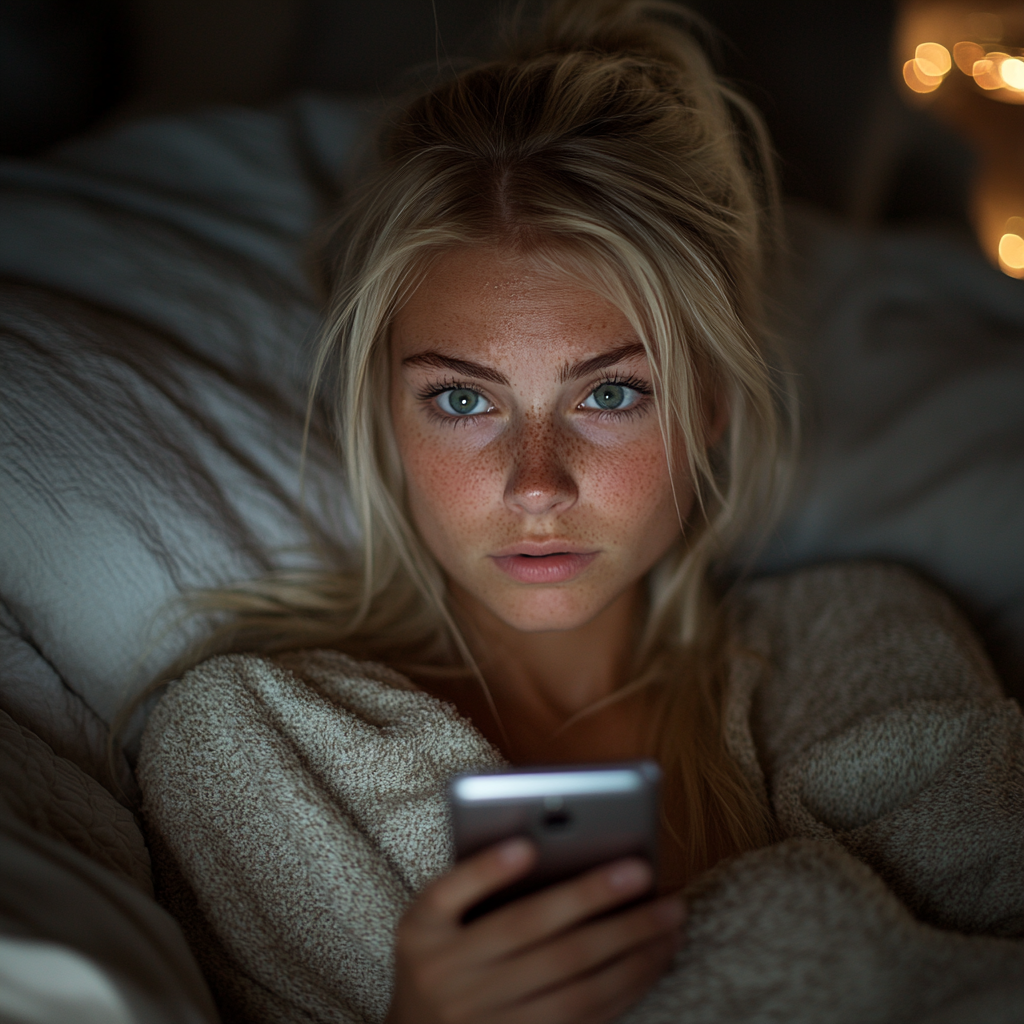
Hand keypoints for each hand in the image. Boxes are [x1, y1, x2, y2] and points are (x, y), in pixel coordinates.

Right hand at [385, 838, 684, 1023]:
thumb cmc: (435, 957)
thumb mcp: (426, 917)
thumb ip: (468, 880)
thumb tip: (531, 846)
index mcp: (425, 937)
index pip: (459, 896)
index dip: (491, 871)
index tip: (529, 846)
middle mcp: (455, 985)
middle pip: (541, 942)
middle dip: (600, 904)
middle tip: (645, 873)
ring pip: (576, 989)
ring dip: (631, 951)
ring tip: (668, 919)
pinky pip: (586, 1021)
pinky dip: (626, 989)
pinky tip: (652, 960)